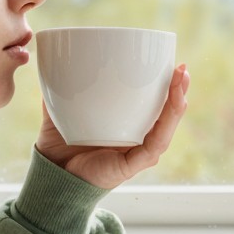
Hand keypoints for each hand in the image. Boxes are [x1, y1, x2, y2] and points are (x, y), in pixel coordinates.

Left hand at [37, 64, 189, 189]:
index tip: (171, 62)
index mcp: (126, 127)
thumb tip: (58, 61)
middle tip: (182, 68)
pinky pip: (155, 143)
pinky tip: (175, 106)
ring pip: (166, 127)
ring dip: (177, 104)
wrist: (51, 172)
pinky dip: (167, 123)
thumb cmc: (59, 144)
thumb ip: (64, 87)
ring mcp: (137, 153)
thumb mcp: (63, 109)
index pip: (153, 104)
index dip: (165, 86)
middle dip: (178, 90)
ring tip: (181, 81)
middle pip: (166, 114)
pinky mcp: (133, 164)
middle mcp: (137, 139)